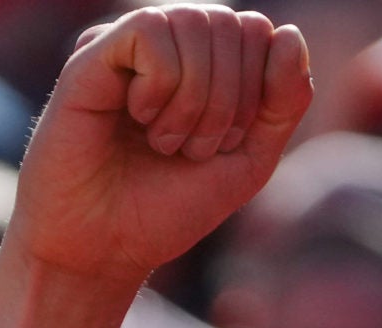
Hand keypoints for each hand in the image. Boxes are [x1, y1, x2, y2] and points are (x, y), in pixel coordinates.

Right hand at [10, 6, 309, 289]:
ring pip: (193, 20)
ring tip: (163, 142)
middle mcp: (166, 44)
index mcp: (203, 63)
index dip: (257, 90)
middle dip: (228, 100)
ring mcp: (127, 46)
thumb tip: (290, 36)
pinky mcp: (91, 54)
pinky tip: (137, 117)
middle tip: (192, 151)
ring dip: (194, 98)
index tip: (223, 144)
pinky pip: (151, 30)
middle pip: (231, 24)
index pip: (257, 31)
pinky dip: (161, 84)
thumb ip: (284, 104)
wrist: (101, 251)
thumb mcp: (247, 162)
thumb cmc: (164, 209)